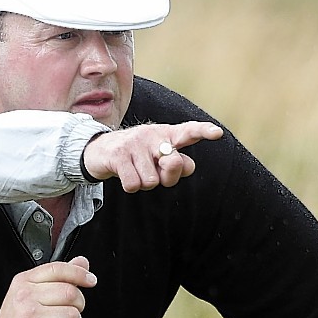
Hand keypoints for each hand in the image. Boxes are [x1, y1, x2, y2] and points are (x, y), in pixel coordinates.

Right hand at [0, 256, 95, 317]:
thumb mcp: (31, 294)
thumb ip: (57, 277)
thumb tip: (81, 262)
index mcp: (24, 282)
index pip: (58, 269)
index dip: (79, 273)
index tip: (90, 280)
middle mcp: (25, 296)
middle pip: (70, 292)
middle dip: (78, 305)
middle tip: (70, 312)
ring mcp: (29, 316)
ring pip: (72, 315)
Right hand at [81, 120, 222, 191]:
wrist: (100, 150)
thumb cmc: (138, 156)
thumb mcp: (159, 158)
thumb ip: (178, 164)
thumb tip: (186, 166)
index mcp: (167, 134)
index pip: (189, 131)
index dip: (204, 132)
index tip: (218, 134)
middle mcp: (152, 134)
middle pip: (174, 164)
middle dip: (167, 177)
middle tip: (154, 171)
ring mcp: (135, 143)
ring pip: (151, 181)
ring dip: (143, 183)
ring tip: (135, 171)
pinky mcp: (118, 154)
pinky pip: (133, 185)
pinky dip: (130, 186)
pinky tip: (124, 174)